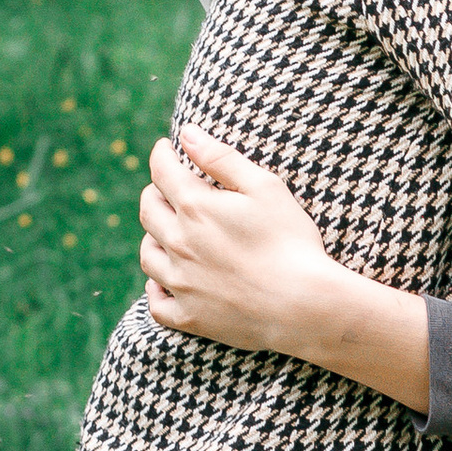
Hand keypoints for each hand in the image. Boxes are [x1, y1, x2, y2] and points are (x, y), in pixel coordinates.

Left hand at [142, 132, 433, 402]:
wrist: (303, 305)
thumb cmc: (291, 242)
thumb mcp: (264, 188)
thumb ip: (221, 158)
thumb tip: (187, 133)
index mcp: (195, 207)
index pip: (162, 171)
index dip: (161, 154)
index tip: (166, 148)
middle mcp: (178, 243)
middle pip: (148, 210)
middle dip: (154, 192)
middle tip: (165, 187)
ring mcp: (180, 283)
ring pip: (147, 255)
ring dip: (152, 237)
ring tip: (164, 232)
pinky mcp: (189, 317)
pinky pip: (156, 302)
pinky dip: (155, 289)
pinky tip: (163, 281)